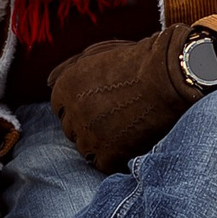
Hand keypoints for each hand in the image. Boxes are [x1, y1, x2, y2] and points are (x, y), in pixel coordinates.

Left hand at [48, 24, 197, 172]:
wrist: (169, 76)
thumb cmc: (136, 60)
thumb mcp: (96, 54)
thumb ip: (67, 68)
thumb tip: (47, 82)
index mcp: (64, 89)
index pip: (60, 109)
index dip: (81, 106)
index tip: (101, 103)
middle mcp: (71, 114)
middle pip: (72, 129)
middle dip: (89, 124)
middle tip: (116, 115)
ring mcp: (88, 136)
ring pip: (86, 148)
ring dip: (101, 141)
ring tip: (126, 126)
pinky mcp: (108, 154)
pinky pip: (103, 163)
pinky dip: (116, 156)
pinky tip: (131, 141)